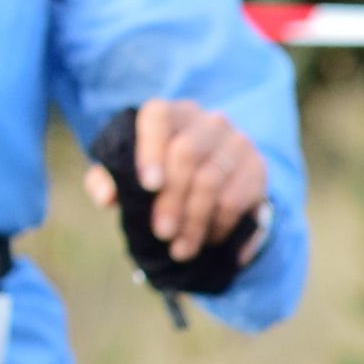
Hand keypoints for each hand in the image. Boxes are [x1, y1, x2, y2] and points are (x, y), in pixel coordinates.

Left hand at [83, 98, 267, 264]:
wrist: (209, 176)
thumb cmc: (157, 172)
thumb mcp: (127, 172)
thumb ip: (108, 178)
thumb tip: (107, 197)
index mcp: (168, 113)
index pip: (157, 117)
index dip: (151, 150)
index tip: (147, 186)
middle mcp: (205, 120)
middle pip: (187, 153)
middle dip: (172, 199)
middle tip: (162, 234)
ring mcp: (235, 140)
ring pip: (213, 180)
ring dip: (195, 221)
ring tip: (180, 249)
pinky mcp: (256, 165)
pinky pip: (238, 198)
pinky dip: (219, 224)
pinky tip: (207, 241)